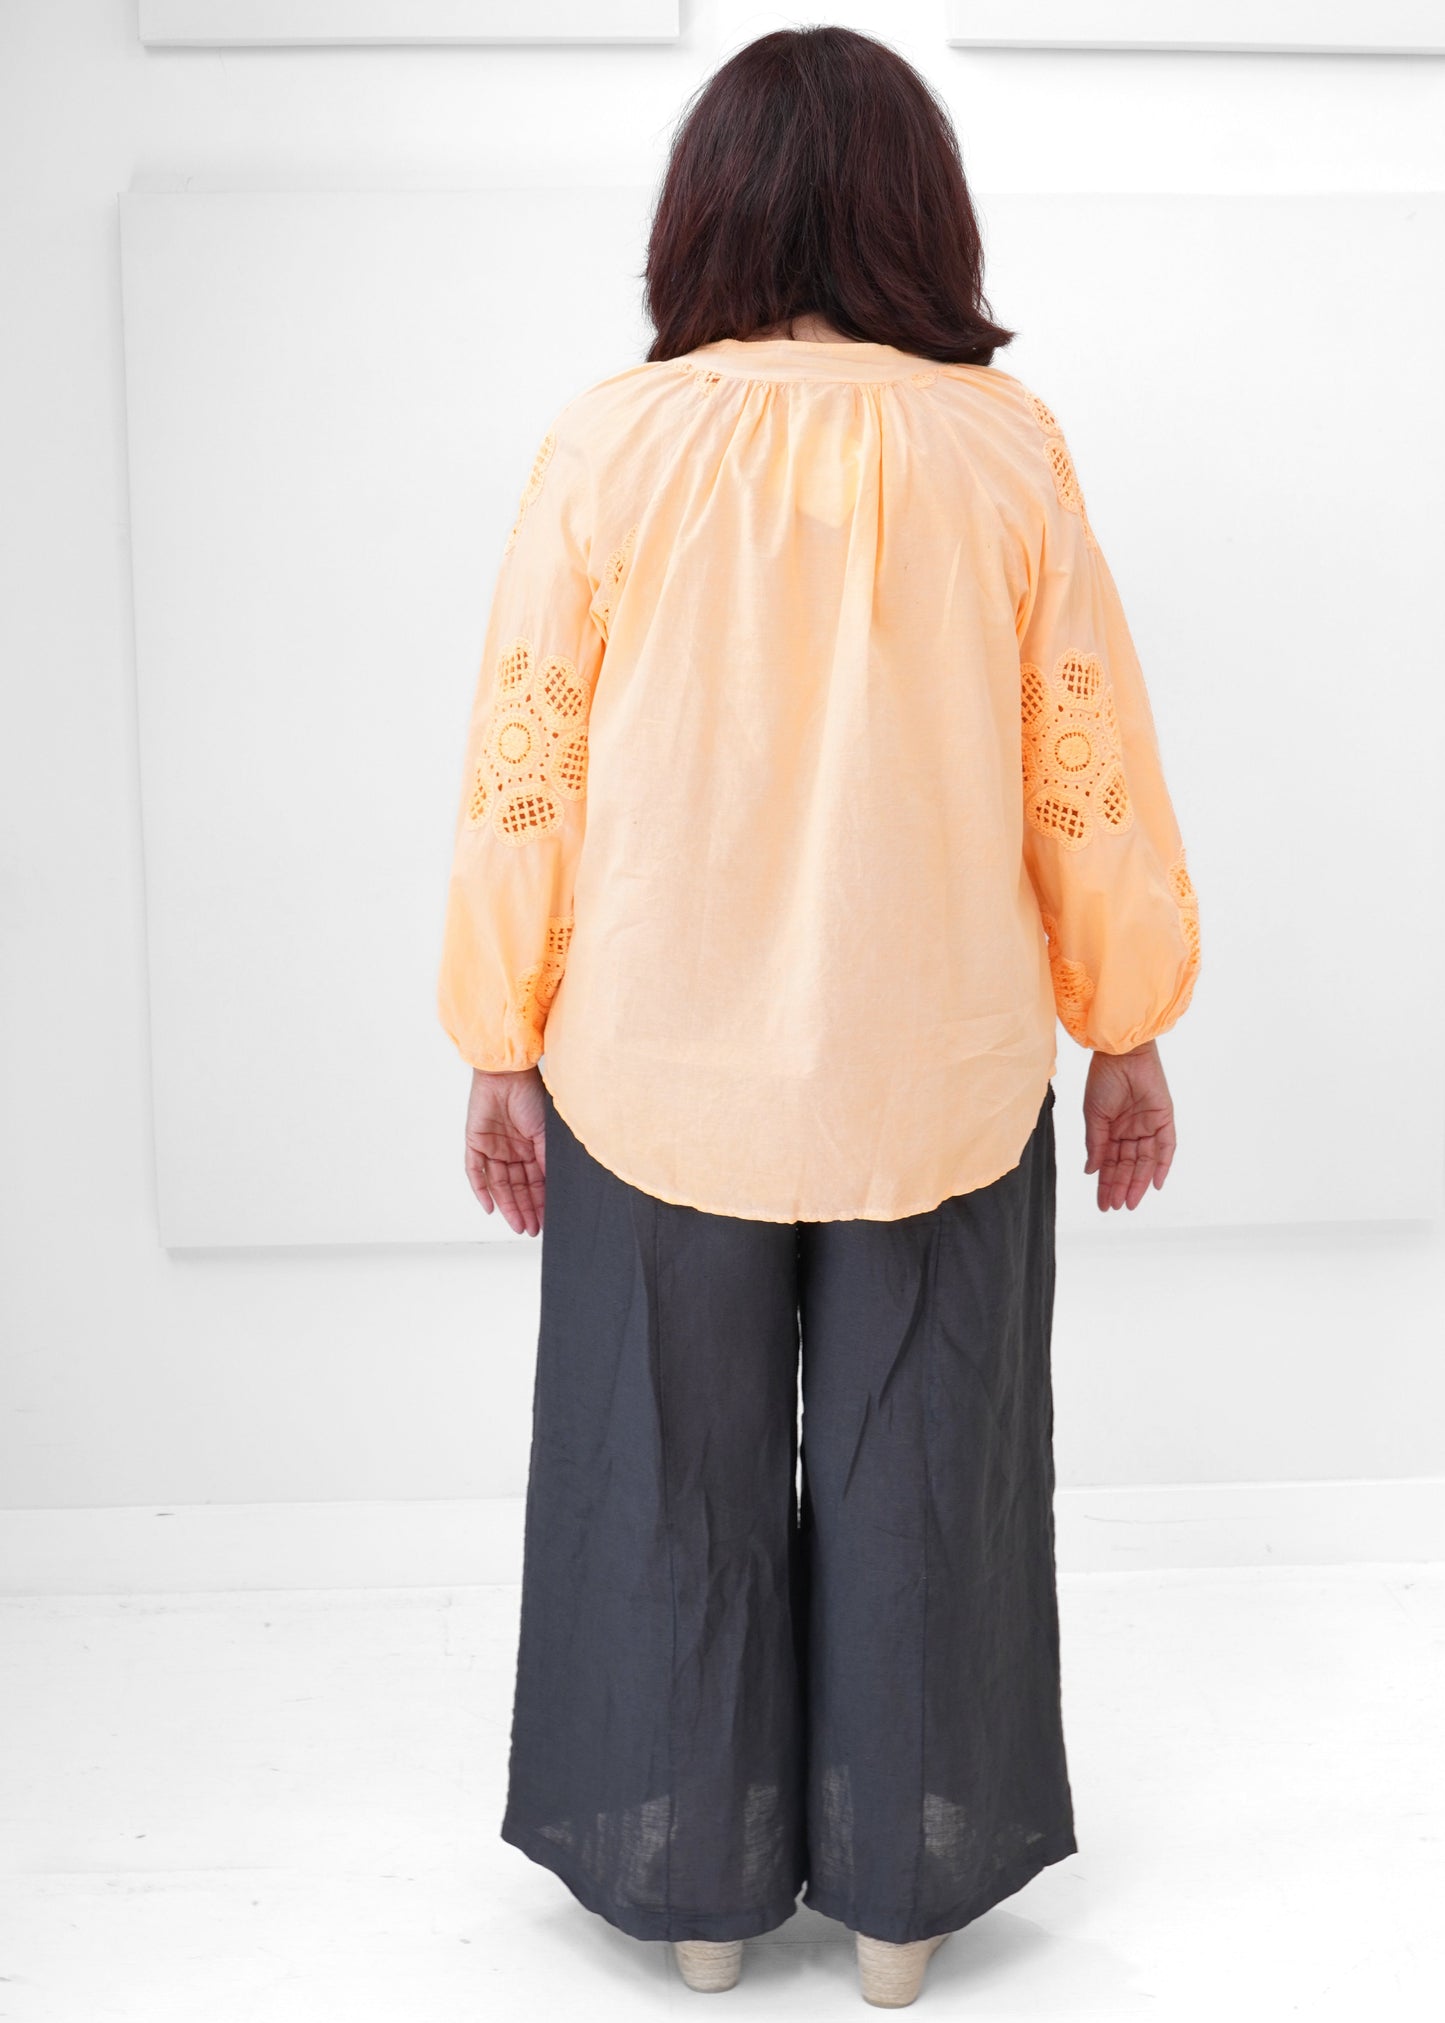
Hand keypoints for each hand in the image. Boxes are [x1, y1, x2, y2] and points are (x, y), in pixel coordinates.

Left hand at [464, 1065, 546, 1235]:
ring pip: (500, 1184)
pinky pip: (476, 1172)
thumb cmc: (531, 1096)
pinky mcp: (475, 1143)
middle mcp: (512, 1150)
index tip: (546, 1221)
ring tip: (519, 1224)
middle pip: (518, 1187)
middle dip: (525, 1209)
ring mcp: (493, 1148)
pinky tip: (490, 1208)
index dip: (540, 1202)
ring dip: (508, 1205)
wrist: (508, 1074)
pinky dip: (482, 1190)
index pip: (536, 1182)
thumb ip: (548, 1161)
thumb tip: (556, 1188)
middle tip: (531, 1229)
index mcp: (531, 1147)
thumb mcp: (546, 1133)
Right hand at [1082, 1039, 1176, 1211]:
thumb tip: (1090, 1171)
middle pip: (1127, 1166)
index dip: (1106, 1183)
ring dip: (1137, 1182)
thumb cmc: (1103, 1079)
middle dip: (1121, 1187)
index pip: (1110, 1163)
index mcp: (1112, 1130)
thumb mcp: (1094, 1116)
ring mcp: (1148, 1126)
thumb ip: (1095, 1144)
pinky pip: (1166, 1147)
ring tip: (1129, 1202)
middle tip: (1115, 1207)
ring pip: (1145, 1161)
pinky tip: (1154, 1184)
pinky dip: (1162, 1165)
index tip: (1103, 1203)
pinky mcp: (1164, 1119)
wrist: (1121, 1055)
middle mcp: (1131, 1131)